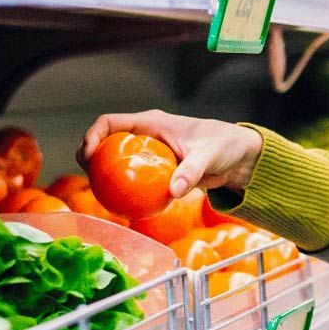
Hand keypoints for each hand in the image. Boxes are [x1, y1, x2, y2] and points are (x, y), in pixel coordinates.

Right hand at [79, 110, 263, 198]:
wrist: (239, 158)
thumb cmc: (224, 146)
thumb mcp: (208, 156)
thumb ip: (191, 172)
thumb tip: (173, 191)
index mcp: (152, 123)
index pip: (111, 122)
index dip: (93, 135)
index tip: (88, 155)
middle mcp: (146, 136)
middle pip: (106, 142)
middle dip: (90, 156)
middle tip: (88, 178)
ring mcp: (150, 153)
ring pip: (117, 161)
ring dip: (104, 175)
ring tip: (98, 194)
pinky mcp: (157, 170)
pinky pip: (134, 179)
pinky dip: (124, 189)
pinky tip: (122, 207)